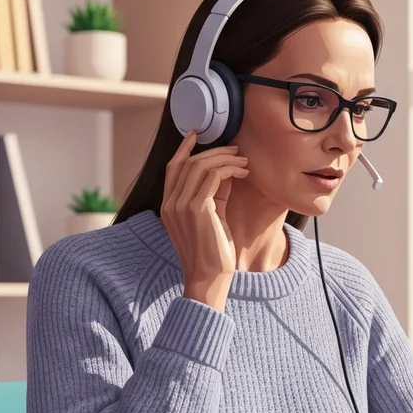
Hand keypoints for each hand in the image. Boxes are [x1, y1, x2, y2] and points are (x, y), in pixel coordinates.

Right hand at [160, 130, 248, 309]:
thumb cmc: (212, 252)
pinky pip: (213, 176)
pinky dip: (230, 169)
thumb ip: (213, 195)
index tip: (196, 134)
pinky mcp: (197, 208)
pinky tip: (243, 173)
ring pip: (202, 165)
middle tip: (236, 151)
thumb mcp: (210, 218)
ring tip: (244, 162)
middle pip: (189, 162)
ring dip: (226, 159)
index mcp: (168, 206)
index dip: (184, 148)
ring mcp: (181, 205)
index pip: (173, 168)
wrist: (209, 278)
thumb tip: (225, 172)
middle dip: (215, 152)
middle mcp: (170, 203)